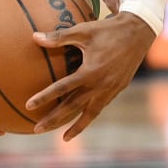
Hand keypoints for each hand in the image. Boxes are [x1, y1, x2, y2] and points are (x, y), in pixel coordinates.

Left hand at [25, 13, 156, 139]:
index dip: (44, 97)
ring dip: (74, 126)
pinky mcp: (117, 90)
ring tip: (62, 137)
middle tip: (37, 129)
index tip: (28, 106)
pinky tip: (81, 122)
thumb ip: (59, 36)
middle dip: (54, 120)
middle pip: (73, 107)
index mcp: (90, 71)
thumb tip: (34, 37)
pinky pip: (99, 107)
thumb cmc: (108, 30)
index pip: (62, 88)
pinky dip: (89, 117)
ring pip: (89, 113)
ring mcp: (110, 90)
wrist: (138, 33)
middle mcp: (100, 85)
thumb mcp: (83, 31)